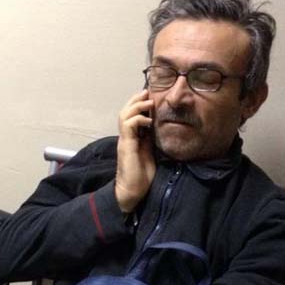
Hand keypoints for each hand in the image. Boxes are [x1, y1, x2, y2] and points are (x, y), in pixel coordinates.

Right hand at [115, 89, 155, 212]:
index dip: (138, 104)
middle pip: (125, 111)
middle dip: (136, 100)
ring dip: (136, 106)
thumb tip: (159, 129)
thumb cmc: (142, 176)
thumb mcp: (150, 153)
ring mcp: (125, 141)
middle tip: (148, 93)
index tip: (150, 97)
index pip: (131, 115)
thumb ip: (151, 140)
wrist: (132, 191)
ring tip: (148, 102)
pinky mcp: (126, 146)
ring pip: (124, 115)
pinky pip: (128, 126)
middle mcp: (126, 137)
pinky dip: (138, 119)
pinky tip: (148, 120)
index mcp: (132, 138)